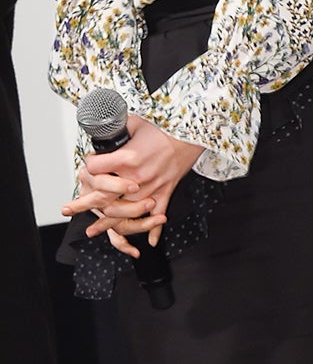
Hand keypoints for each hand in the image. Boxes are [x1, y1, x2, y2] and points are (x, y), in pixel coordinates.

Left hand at [62, 115, 203, 259]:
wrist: (192, 134)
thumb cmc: (166, 128)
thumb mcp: (136, 122)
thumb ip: (119, 127)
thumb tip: (107, 128)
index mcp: (127, 158)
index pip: (95, 168)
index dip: (89, 165)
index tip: (89, 164)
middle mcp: (136, 178)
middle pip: (104, 197)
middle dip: (84, 204)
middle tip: (69, 209)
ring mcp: (151, 188)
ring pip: (126, 213)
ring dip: (109, 224)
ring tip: (94, 230)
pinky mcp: (165, 192)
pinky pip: (158, 217)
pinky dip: (154, 230)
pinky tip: (148, 241)